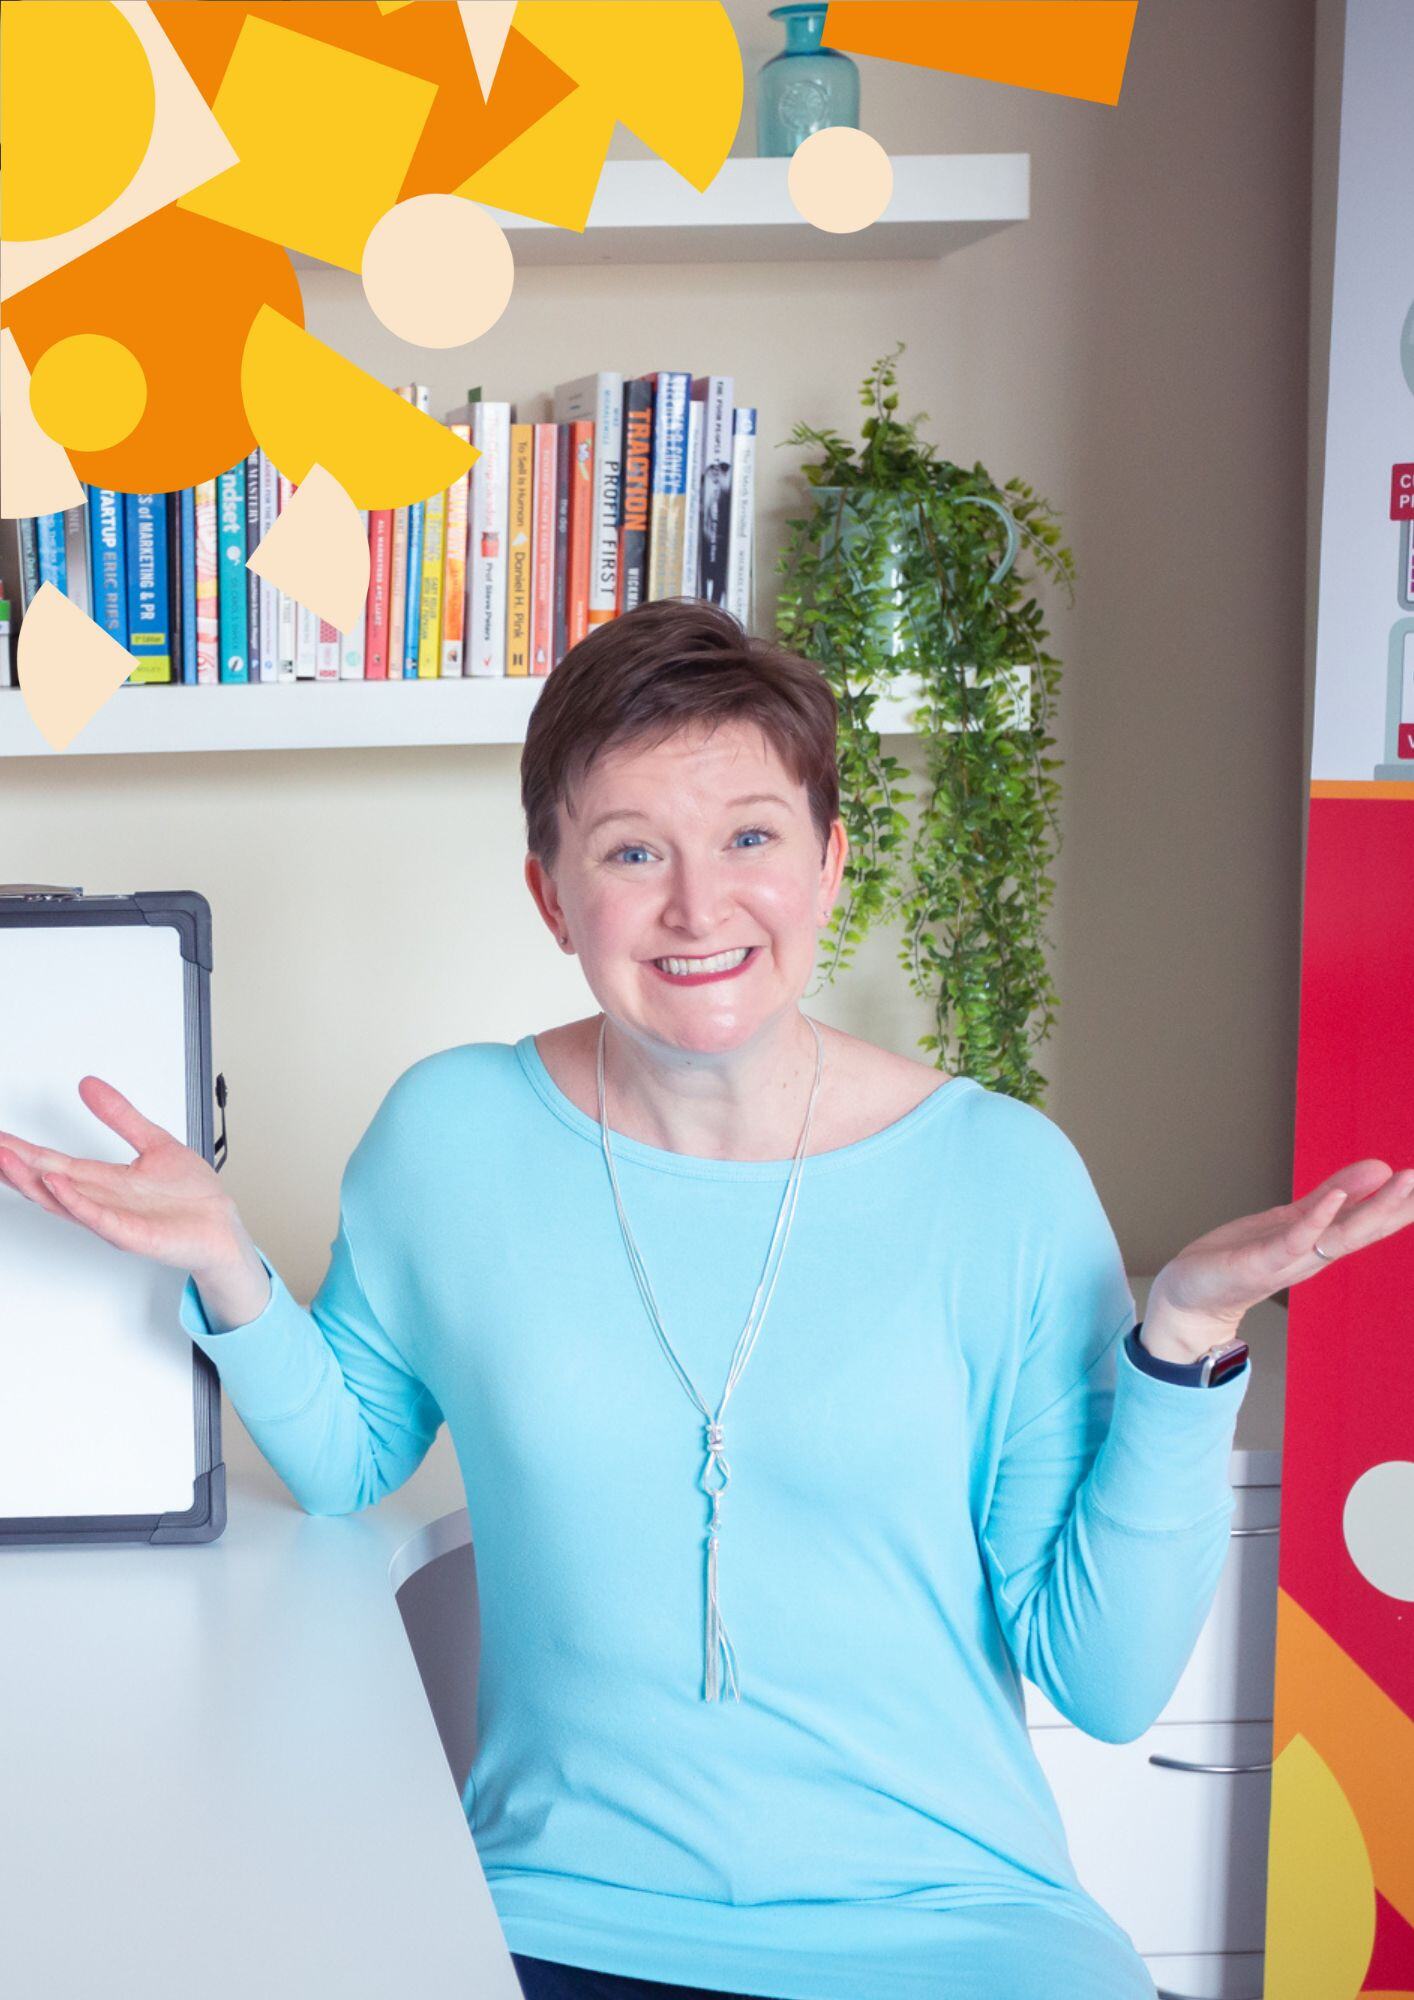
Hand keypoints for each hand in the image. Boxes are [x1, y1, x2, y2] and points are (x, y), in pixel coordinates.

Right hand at [0, 1074, 250, 1280]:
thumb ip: (120, 1115)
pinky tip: (55, 1184)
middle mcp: (102, 1200)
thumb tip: (90, 1085)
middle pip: (48, 1181)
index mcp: (104, 1180)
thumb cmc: (191, 1196)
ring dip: (33, 1181)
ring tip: (6, 1161)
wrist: (222, 1227)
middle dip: (16, 1166)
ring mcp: (113, 1218)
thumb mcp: (153, 1141)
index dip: (24, 1150)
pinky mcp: (131, 1234)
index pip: (54, 1162)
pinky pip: (97, 1217)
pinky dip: (75, 1201)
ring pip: (63, 1200)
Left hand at [1145, 1159, 1413, 1359]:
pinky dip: (1317, 1219)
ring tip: (1398, 1181)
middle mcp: (1312, 1254)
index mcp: (1321, 1242)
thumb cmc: (1241, 1255)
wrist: (1192, 1295)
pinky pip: (1294, 1240)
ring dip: (1371, 1210)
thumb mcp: (1293, 1217)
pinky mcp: (1259, 1263)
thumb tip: (1378, 1169)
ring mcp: (1287, 1260)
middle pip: (1363, 1230)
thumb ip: (1333, 1196)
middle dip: (1397, 1206)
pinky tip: (1337, 1198)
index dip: (1400, 1204)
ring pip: (1338, 1236)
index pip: (1370, 1222)